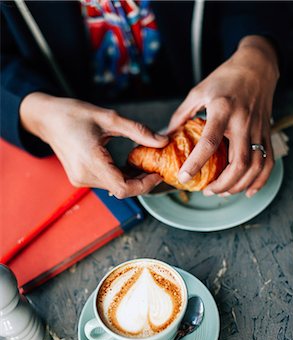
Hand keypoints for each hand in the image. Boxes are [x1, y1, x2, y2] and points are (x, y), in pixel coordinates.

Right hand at [20, 93, 167, 197]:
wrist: (47, 118)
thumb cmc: (73, 114)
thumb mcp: (109, 118)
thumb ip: (138, 131)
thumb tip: (162, 142)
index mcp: (91, 161)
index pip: (123, 188)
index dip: (144, 185)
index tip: (157, 174)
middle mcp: (84, 175)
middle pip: (121, 190)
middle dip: (140, 182)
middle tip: (154, 168)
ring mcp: (80, 179)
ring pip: (114, 188)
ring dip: (130, 180)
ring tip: (142, 164)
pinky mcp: (79, 179)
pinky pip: (105, 183)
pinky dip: (119, 177)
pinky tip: (127, 165)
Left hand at [168, 36, 279, 196]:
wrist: (257, 67)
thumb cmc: (226, 78)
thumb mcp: (199, 92)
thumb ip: (181, 115)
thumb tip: (166, 135)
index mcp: (222, 111)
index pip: (209, 143)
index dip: (195, 163)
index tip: (184, 177)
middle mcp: (243, 123)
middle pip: (239, 164)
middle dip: (222, 184)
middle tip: (207, 191)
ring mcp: (257, 130)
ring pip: (254, 167)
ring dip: (239, 186)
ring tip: (222, 191)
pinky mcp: (266, 133)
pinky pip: (268, 162)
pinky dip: (260, 180)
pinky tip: (248, 190)